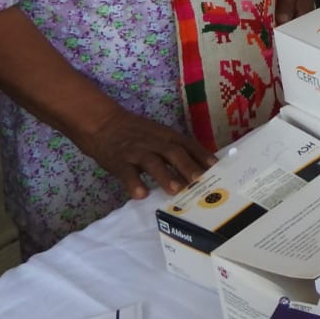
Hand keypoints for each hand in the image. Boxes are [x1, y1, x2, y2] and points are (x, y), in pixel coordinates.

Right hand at [72, 103, 213, 197]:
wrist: (102, 123)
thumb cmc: (135, 134)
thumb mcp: (158, 136)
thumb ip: (174, 149)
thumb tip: (198, 169)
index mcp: (166, 135)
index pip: (187, 144)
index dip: (202, 155)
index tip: (216, 167)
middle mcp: (154, 142)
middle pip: (173, 152)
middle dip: (187, 166)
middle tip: (199, 181)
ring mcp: (136, 151)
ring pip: (153, 162)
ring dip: (165, 176)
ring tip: (176, 190)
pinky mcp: (119, 161)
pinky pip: (127, 173)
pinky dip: (134, 183)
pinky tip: (140, 195)